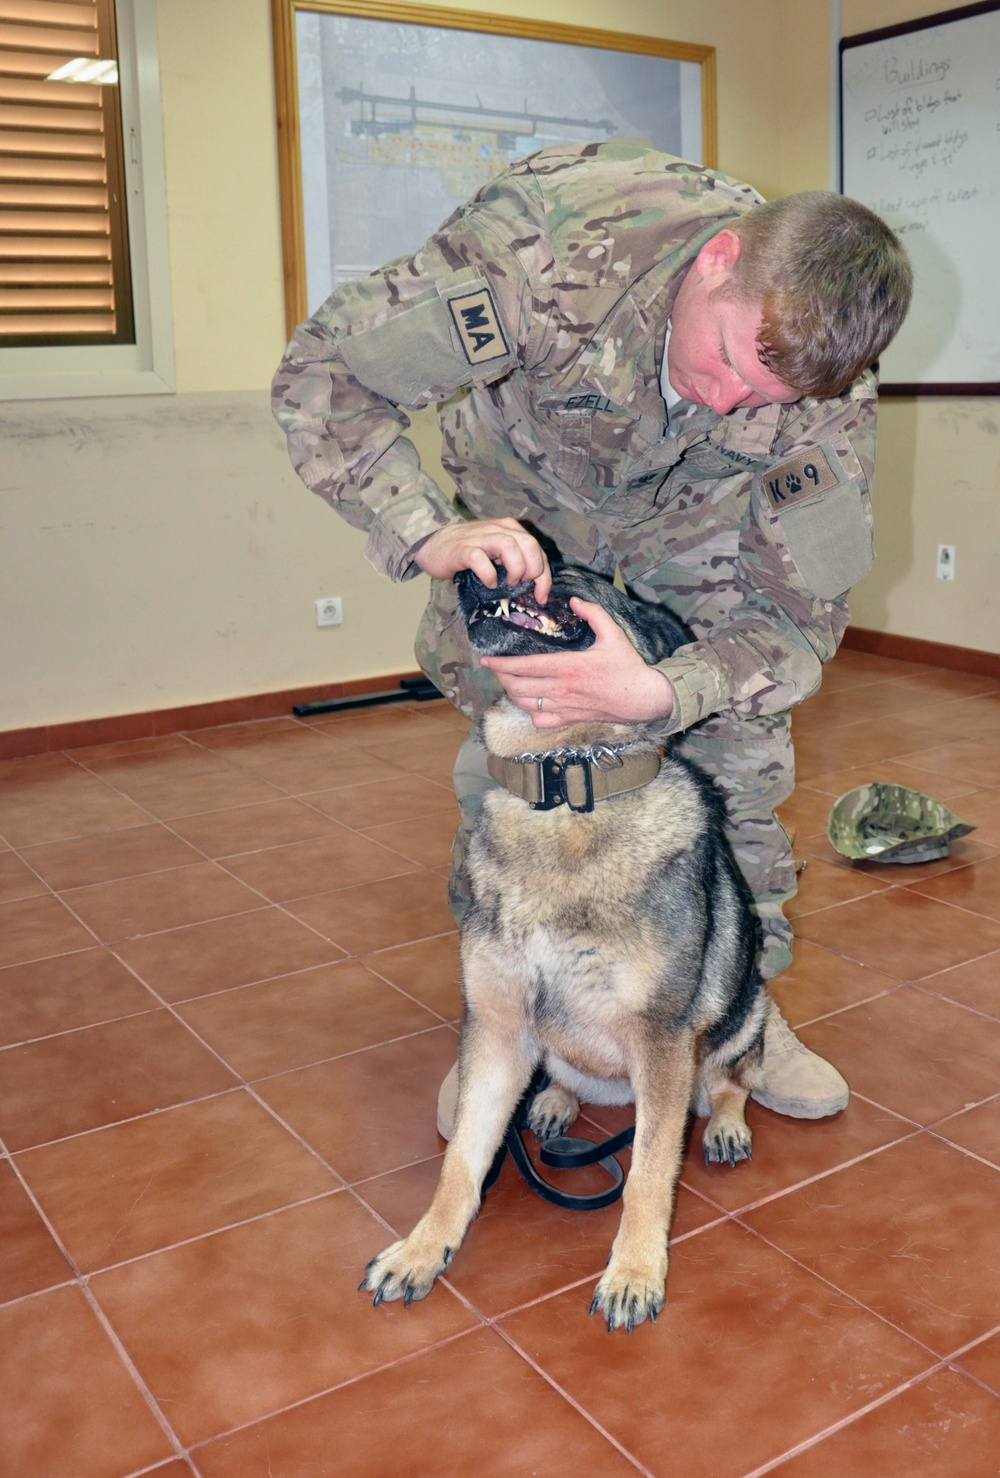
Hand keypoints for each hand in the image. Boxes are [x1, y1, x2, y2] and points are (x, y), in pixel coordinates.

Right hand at [414, 518, 550, 602]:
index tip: (541, 596)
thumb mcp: (496, 552)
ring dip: (515, 568)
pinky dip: (488, 575)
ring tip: (508, 583)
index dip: (544, 575)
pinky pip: (480, 559)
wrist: (433, 545)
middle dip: (534, 569)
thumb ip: (515, 559)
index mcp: (509, 528)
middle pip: (529, 543)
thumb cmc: (468, 552)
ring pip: (508, 546)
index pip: (537, 548)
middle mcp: (497, 529)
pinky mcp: (462, 550)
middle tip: (523, 585)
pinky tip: (489, 583)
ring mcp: (479, 537)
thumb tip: (536, 584)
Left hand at [481, 598, 675, 728]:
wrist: (643, 698)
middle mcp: (561, 689)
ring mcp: (564, 707)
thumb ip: (593, 613)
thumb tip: (574, 601)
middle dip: (501, 678)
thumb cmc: (628, 666)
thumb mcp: (613, 633)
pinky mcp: (570, 719)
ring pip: (525, 705)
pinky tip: (531, 702)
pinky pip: (540, 721)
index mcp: (568, 667)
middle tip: (497, 669)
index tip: (485, 660)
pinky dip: (530, 713)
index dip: (500, 664)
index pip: (524, 667)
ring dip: (512, 694)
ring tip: (509, 682)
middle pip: (517, 688)